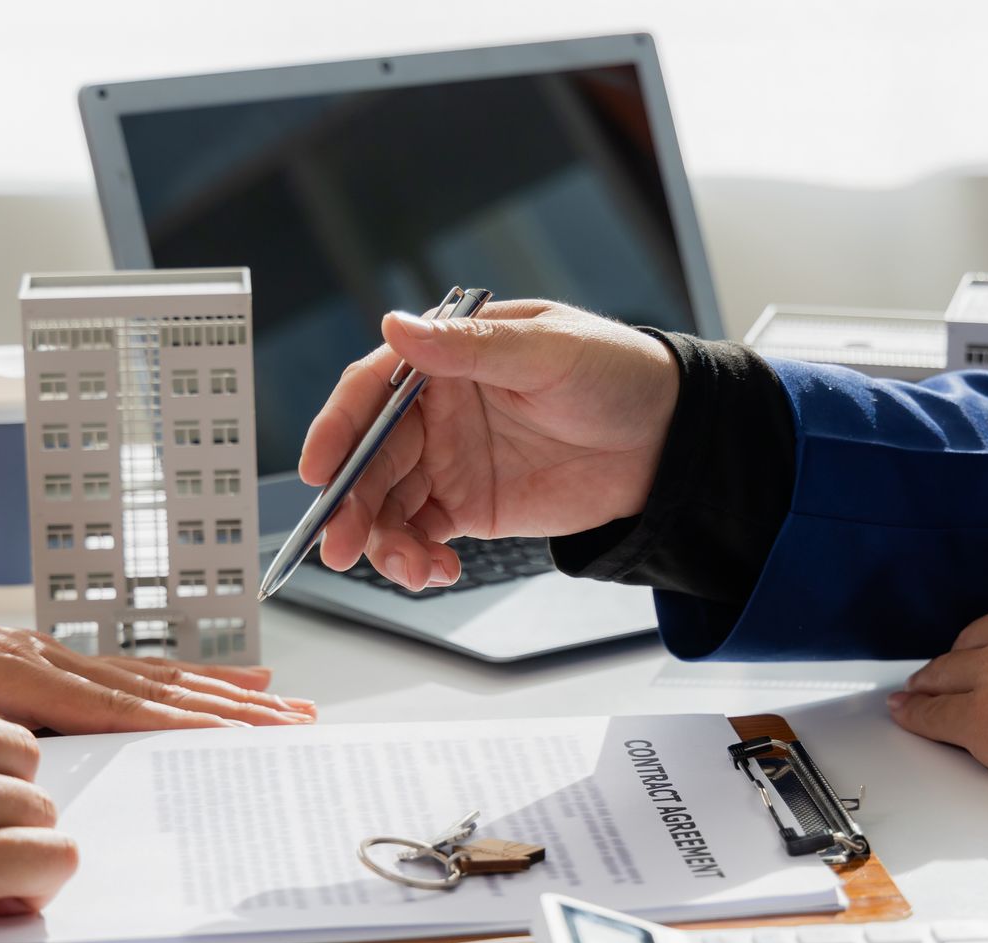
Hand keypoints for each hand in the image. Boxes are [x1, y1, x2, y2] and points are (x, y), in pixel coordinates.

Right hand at [298, 300, 679, 590]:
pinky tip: (433, 571)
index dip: (337, 430)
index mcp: (445, 361)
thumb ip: (469, 349)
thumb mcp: (546, 351)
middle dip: (349, 504)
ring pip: (387, 505)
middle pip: (368, 460)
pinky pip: (423, 536)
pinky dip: (417, 558)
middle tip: (338, 546)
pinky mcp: (469, 507)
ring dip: (382, 541)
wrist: (668, 439)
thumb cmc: (615, 372)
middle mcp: (434, 412)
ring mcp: (448, 462)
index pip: (371, 393)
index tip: (319, 470)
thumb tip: (397, 325)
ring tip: (410, 569)